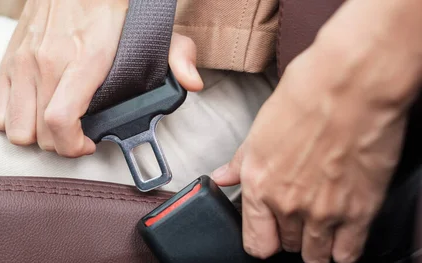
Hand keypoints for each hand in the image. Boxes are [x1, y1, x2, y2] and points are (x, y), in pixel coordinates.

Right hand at [0, 0, 202, 156]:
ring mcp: (22, 62)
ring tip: (55, 124)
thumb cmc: (112, 6)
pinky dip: (12, 120)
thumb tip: (192, 83)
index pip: (60, 121)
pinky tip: (35, 110)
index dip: (72, 147)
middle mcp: (46, 63)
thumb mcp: (153, 29)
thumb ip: (178, 56)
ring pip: (14, 129)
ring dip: (35, 135)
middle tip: (78, 133)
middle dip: (60, 144)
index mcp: (84, 60)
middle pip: (38, 134)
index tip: (88, 143)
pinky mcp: (8, 60)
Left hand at [212, 0, 421, 261]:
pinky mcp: (358, 211)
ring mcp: (323, 212)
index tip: (269, 232)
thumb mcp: (260, 128)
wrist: (351, 83)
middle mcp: (286, 204)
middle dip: (290, 234)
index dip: (261, 239)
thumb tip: (223, 177)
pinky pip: (347, 253)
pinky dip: (343, 250)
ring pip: (315, 255)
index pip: (254, 241)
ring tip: (322, 227)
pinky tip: (342, 238)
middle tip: (299, 216)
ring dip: (317, 245)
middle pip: (286, 245)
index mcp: (258, 184)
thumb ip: (241, 161)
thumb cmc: (307, 95)